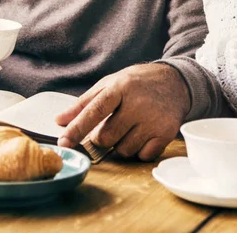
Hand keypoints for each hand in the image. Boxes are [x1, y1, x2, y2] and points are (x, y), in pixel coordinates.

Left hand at [55, 63, 190, 160]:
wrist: (176, 81)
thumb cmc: (138, 82)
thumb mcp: (112, 83)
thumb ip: (85, 102)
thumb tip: (59, 120)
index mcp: (121, 87)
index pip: (95, 110)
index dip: (77, 128)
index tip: (64, 141)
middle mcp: (138, 103)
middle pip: (106, 137)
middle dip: (104, 136)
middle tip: (114, 123)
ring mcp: (153, 119)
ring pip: (123, 150)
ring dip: (122, 144)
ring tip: (131, 126)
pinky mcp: (166, 133)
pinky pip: (142, 156)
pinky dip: (139, 150)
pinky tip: (144, 133)